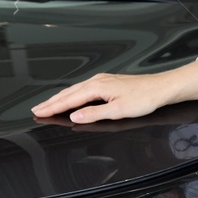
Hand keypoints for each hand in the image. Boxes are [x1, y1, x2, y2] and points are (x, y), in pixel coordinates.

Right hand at [30, 69, 190, 122]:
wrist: (161, 88)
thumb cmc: (144, 98)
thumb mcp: (118, 111)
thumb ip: (94, 114)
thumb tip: (74, 116)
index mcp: (97, 87)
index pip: (69, 100)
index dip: (52, 107)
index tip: (39, 112)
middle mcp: (97, 81)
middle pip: (68, 93)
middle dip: (51, 102)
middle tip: (36, 109)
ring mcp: (102, 80)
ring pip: (75, 89)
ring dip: (60, 98)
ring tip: (48, 104)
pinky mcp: (108, 82)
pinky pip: (83, 88)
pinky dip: (72, 94)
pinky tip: (71, 97)